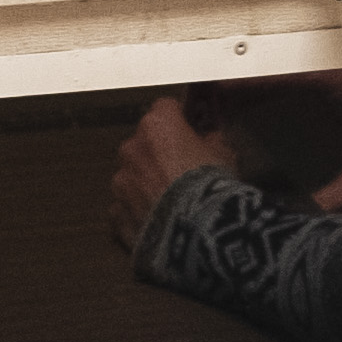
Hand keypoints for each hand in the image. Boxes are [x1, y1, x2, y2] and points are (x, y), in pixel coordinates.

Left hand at [108, 95, 235, 246]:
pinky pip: (124, 208)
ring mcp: (120, 181)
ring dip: (144, 183)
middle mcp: (131, 147)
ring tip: (168, 202)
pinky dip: (136, 212)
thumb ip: (213, 142)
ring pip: (131, 176)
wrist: (198, 233)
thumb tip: (209, 140)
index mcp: (158, 125)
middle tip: (181, 171)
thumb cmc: (213, 186)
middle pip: (143, 143)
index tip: (189, 132)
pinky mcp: (115, 214)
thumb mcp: (226, 156)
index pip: (165, 108)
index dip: (179, 120)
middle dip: (158, 154)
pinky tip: (156, 222)